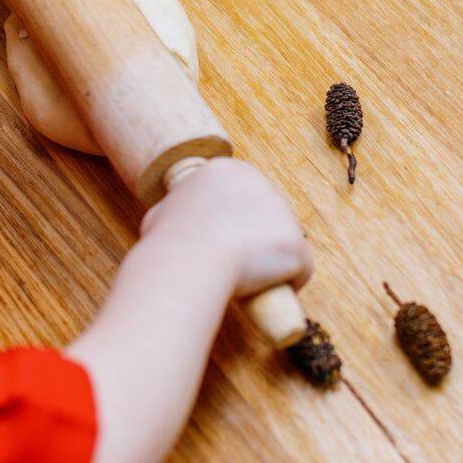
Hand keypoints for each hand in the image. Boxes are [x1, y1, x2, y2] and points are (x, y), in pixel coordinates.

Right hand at [139, 158, 311, 297]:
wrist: (187, 263)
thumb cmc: (168, 243)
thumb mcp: (161, 214)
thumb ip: (175, 210)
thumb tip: (171, 218)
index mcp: (227, 171)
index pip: (244, 195)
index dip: (237, 221)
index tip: (224, 241)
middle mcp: (261, 184)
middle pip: (269, 215)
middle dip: (259, 238)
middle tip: (237, 263)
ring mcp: (283, 213)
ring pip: (286, 241)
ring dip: (272, 261)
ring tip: (247, 280)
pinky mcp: (297, 245)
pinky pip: (301, 269)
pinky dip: (288, 283)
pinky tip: (266, 292)